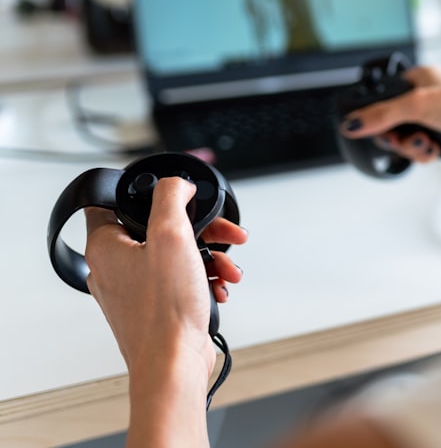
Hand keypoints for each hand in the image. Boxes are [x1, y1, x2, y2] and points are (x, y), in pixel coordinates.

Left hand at [84, 178, 247, 378]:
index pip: (114, 202)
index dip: (146, 194)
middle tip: (223, 233)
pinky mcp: (153, 306)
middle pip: (158, 228)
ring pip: (174, 255)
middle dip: (200, 230)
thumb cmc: (165, 312)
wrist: (174, 364)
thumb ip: (171, 198)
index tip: (174, 196)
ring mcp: (133, 289)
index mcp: (105, 246)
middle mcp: (114, 267)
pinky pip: (180, 279)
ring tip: (227, 268)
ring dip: (208, 256)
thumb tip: (177, 184)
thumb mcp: (172, 236)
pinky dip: (203, 278)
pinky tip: (219, 286)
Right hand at [339, 66, 440, 163]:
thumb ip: (381, 115)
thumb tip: (353, 123)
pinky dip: (424, 153)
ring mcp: (433, 120)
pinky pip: (420, 150)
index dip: (376, 113)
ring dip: (412, 146)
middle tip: (400, 137)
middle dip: (396, 135)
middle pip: (391, 123)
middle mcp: (426, 98)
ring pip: (404, 140)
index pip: (384, 96)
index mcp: (420, 78)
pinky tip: (435, 149)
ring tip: (425, 144)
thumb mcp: (417, 105)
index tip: (369, 125)